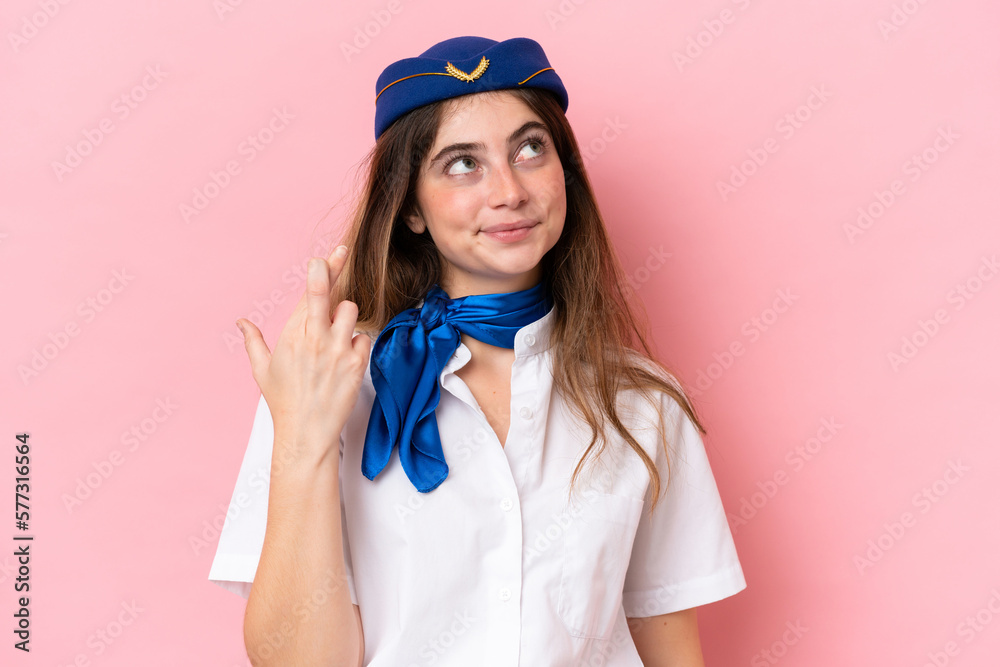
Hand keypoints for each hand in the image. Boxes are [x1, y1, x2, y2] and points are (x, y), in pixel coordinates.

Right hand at [236, 245, 370, 467]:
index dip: (322, 270)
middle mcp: (314, 338)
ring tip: (336, 335)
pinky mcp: (355, 365)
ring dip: (345, 317)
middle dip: (332, 269)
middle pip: (325, 293)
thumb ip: (254, 341)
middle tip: (341, 251)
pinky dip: (357, 345)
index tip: (330, 254)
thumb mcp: (262, 370)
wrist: (306, 432)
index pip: (308, 294)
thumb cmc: (283, 401)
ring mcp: (336, 351)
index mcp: (291, 335)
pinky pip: (363, 339)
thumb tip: (241, 322)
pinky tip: (346, 359)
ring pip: (350, 311)